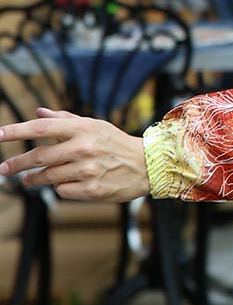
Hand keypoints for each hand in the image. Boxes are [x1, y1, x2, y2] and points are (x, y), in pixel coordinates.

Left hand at [0, 107, 150, 201]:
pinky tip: (65, 184)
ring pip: (47, 177)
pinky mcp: (92, 190)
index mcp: (82, 129)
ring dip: (33, 180)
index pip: (42, 129)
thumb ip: (64, 120)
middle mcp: (83, 148)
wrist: (147, 165)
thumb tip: (38, 113)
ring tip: (28, 179)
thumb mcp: (94, 125)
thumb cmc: (116, 143)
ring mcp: (88, 171)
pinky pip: (62, 191)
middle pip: (39, 157)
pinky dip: (58, 188)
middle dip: (17, 164)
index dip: (16, 131)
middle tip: (4, 169)